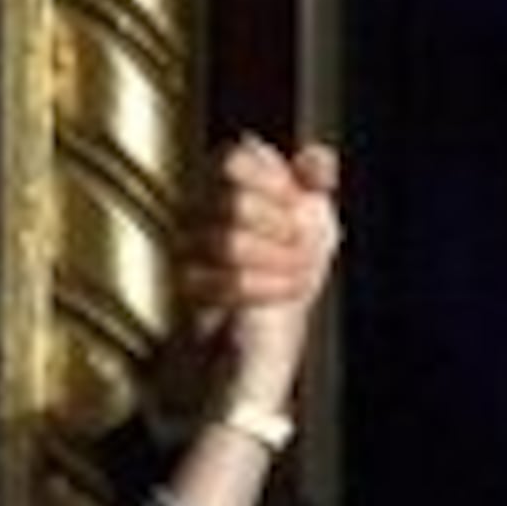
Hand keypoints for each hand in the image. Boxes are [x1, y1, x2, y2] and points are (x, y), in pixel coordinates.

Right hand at [180, 136, 343, 417]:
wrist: (256, 349)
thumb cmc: (282, 282)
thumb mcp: (313, 226)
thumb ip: (314, 184)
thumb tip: (319, 157)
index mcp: (225, 184)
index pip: (237, 156)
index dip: (277, 183)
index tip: (300, 206)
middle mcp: (198, 211)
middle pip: (236, 201)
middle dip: (286, 230)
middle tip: (306, 252)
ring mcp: (187, 250)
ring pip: (231, 241)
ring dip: (281, 263)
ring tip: (298, 278)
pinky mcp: (189, 292)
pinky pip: (230, 282)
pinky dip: (270, 290)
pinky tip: (283, 295)